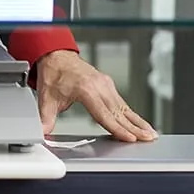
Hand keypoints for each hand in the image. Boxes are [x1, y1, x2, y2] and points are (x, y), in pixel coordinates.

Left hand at [33, 50, 156, 142]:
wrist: (56, 55)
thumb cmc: (53, 74)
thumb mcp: (46, 97)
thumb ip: (45, 117)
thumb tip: (42, 132)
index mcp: (85, 89)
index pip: (104, 114)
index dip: (118, 128)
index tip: (130, 138)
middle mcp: (99, 85)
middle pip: (119, 111)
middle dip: (135, 127)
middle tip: (149, 138)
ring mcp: (105, 84)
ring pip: (124, 107)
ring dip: (138, 121)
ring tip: (150, 133)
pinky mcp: (107, 84)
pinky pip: (121, 102)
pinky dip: (131, 113)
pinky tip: (140, 122)